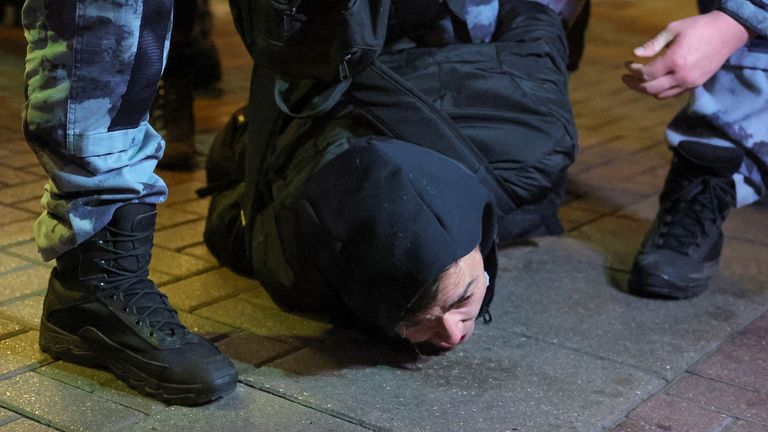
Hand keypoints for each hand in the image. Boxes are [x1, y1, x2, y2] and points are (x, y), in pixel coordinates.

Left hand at [622, 11, 750, 98]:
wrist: (728, 32)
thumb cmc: (699, 27)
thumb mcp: (674, 29)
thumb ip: (654, 44)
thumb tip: (636, 53)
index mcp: (675, 60)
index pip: (646, 74)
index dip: (633, 71)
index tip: (627, 63)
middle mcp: (682, 76)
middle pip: (650, 89)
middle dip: (634, 84)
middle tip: (625, 78)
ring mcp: (690, 83)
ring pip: (661, 95)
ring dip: (646, 90)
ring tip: (638, 81)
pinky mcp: (696, 85)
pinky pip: (672, 94)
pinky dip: (660, 90)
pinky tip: (654, 82)